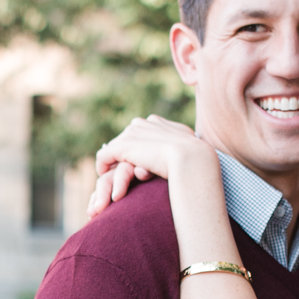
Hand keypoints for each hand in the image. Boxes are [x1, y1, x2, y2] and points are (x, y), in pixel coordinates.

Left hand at [84, 116, 211, 221]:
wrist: (191, 160)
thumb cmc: (196, 159)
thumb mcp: (188, 148)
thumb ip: (178, 146)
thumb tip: (178, 151)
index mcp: (158, 122)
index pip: (141, 133)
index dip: (137, 149)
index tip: (136, 162)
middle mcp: (142, 123)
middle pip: (126, 140)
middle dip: (123, 155)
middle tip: (119, 172)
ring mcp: (131, 133)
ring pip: (115, 148)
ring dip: (114, 163)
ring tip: (111, 177)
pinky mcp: (122, 146)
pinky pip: (104, 156)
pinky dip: (102, 166)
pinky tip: (103, 176)